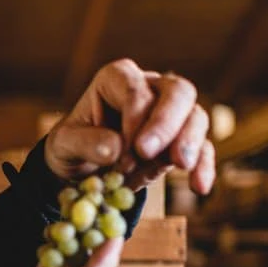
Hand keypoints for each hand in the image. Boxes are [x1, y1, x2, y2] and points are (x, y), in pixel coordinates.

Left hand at [45, 59, 215, 194]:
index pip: (135, 89)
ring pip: (195, 116)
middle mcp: (150, 88)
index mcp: (117, 79)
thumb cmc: (72, 146)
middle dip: (167, 123)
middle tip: (150, 153)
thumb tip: (115, 149)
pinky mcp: (182, 141)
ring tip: (180, 167)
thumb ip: (84, 143)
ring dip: (189, 143)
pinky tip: (200, 187)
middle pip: (177, 91)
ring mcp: (171, 113)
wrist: (81, 167)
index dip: (134, 119)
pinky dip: (204, 167)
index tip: (126, 152)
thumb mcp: (64, 145)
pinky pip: (202, 148)